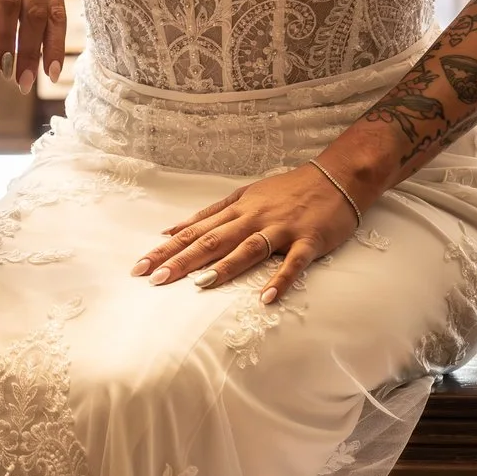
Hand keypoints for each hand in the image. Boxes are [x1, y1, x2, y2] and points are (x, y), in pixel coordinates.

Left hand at [131, 153, 373, 304]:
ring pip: (248, 248)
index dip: (167, 249)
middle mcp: (253, 217)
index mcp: (237, 209)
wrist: (336, 177)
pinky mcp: (308, 240)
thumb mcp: (244, 195)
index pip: (194, 231)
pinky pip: (293, 262)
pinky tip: (266, 298)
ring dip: (225, 266)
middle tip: (156, 278)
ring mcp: (281, 228)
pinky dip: (280, 279)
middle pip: (213, 240)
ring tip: (200, 284)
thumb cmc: (287, 190)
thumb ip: (210, 214)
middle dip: (183, 259)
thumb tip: (172, 229)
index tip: (141, 266)